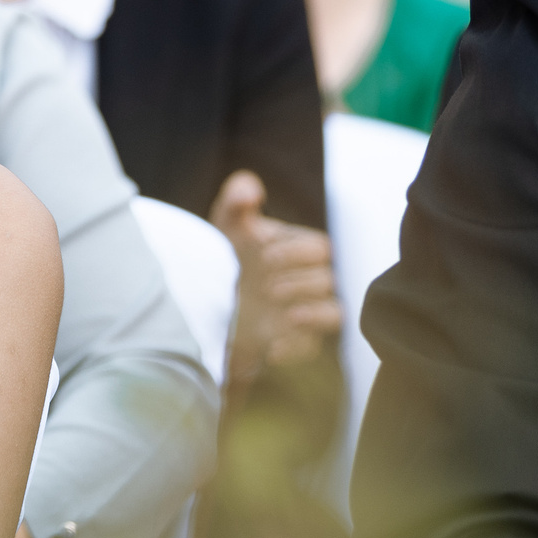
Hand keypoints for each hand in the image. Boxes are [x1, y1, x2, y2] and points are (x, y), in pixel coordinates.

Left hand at [210, 171, 342, 383]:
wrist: (203, 307)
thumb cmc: (223, 260)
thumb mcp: (224, 232)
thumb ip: (235, 205)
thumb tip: (249, 188)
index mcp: (298, 250)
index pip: (319, 247)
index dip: (296, 251)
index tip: (264, 255)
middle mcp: (308, 281)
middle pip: (328, 279)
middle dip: (301, 282)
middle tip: (269, 287)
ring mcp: (305, 313)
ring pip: (335, 313)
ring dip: (313, 314)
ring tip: (286, 315)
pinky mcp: (295, 343)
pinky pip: (312, 349)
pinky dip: (295, 349)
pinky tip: (273, 349)